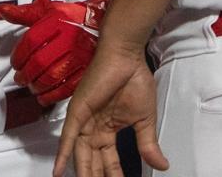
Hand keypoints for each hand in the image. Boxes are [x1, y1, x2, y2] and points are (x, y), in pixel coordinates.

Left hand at [0, 0, 109, 105]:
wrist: (100, 23)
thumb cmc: (73, 17)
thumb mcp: (49, 10)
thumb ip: (25, 13)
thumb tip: (3, 11)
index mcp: (57, 21)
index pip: (31, 41)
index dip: (18, 55)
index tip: (15, 63)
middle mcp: (69, 38)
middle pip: (39, 61)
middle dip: (25, 74)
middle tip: (20, 79)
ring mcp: (80, 54)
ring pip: (52, 76)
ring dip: (37, 86)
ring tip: (31, 87)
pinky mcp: (88, 69)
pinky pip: (68, 87)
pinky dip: (53, 95)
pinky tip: (45, 97)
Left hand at [54, 40, 167, 176]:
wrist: (127, 56)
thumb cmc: (135, 79)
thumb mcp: (145, 120)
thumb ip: (148, 144)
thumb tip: (162, 165)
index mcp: (108, 129)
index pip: (109, 160)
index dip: (114, 175)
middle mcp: (93, 127)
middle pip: (92, 161)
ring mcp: (84, 120)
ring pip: (79, 154)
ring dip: (82, 172)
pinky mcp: (78, 111)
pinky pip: (68, 136)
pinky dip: (63, 154)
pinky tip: (59, 171)